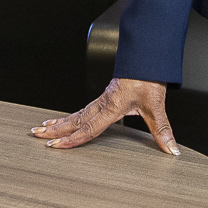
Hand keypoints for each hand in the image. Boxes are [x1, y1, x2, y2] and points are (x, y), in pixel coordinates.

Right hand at [31, 78, 178, 155]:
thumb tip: (171, 150)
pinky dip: (71, 116)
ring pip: (76, 113)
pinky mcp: (105, 96)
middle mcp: (102, 103)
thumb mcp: (157, 106)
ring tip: (42, 128)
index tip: (56, 146)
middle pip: (74, 119)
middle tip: (36, 135)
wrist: (148, 57)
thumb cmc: (149, 78)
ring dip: (58, 122)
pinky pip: (83, 109)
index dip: (72, 139)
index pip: (88, 128)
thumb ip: (162, 130)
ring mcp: (102, 99)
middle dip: (55, 129)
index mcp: (111, 107)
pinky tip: (65, 119)